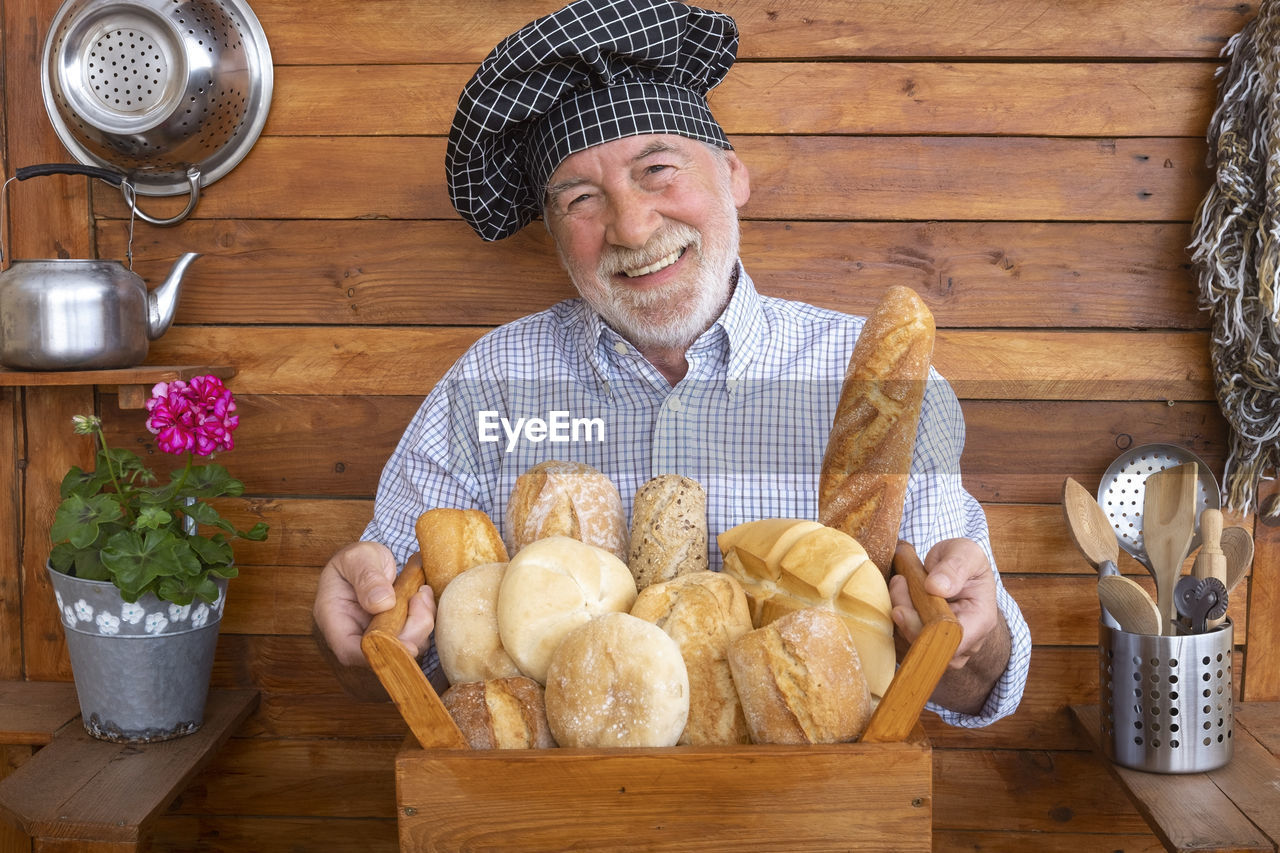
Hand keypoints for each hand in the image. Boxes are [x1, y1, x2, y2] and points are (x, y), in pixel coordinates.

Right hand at [313, 541, 436, 667]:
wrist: (370, 559)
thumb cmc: (357, 559)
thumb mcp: (358, 558)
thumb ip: (368, 578)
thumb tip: (382, 602)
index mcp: (334, 619)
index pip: (350, 650)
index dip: (379, 654)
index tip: (407, 645)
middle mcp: (355, 634)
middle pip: (382, 654)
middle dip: (409, 635)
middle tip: (420, 600)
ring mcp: (376, 636)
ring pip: (404, 647)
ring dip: (421, 624)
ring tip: (421, 592)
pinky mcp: (395, 632)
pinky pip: (415, 636)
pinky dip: (425, 618)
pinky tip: (423, 595)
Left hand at [888, 537, 1010, 714]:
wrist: (955, 570)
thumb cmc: (964, 561)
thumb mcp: (966, 553)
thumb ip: (955, 567)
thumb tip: (936, 587)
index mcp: (979, 621)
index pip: (951, 641)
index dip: (923, 631)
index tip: (901, 609)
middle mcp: (963, 641)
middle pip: (928, 646)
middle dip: (904, 618)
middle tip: (898, 583)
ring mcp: (943, 644)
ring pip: (911, 645)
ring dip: (896, 615)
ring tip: (899, 582)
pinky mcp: (923, 643)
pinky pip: (902, 642)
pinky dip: (892, 621)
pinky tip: (896, 595)